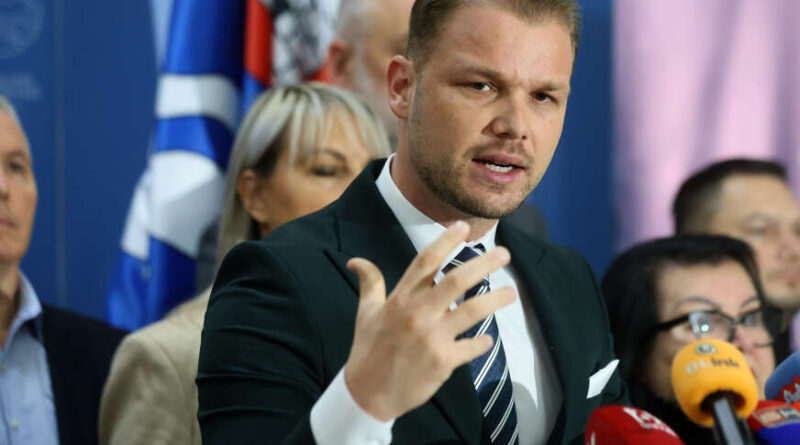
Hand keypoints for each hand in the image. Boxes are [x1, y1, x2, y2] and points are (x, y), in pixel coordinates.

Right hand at [344, 221, 515, 420]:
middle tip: (504, 254)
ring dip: (496, 299)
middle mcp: (418, 314)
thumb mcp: (366, 313)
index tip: (463, 227)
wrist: (368, 394)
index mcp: (400, 299)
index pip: (425, 261)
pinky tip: (487, 339)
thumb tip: (356, 261)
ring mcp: (432, 338)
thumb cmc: (368, 350)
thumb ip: (370, 283)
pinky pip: (471, 347)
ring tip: (512, 292)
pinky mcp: (443, 361)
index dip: (446, 241)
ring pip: (472, 311)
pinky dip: (482, 342)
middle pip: (457, 280)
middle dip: (484, 264)